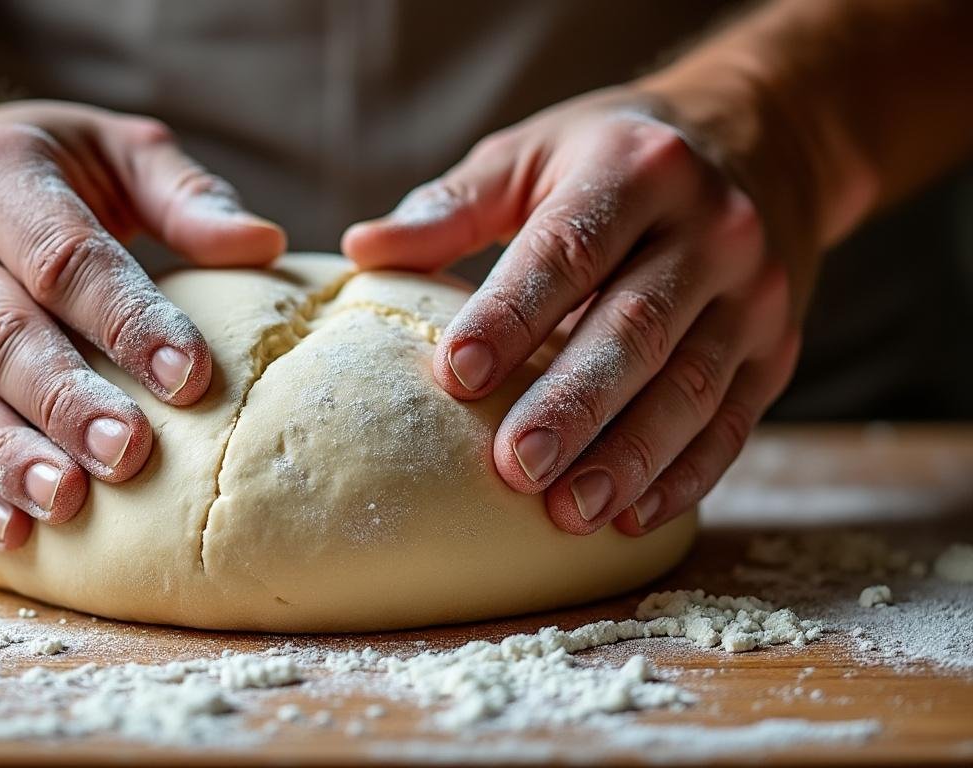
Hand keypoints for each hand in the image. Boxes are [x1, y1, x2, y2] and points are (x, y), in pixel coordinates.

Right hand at [0, 100, 284, 548]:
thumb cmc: (41, 173)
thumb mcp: (112, 152)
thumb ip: (184, 196)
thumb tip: (261, 245)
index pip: (63, 258)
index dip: (127, 320)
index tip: (190, 377)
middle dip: (67, 402)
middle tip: (129, 454)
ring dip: (10, 458)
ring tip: (69, 501)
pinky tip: (14, 532)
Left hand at [343, 88, 802, 536]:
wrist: (762, 142)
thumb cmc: (614, 157)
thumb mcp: (535, 154)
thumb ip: (454, 206)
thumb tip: (364, 249)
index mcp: (637, 170)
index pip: (569, 250)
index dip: (511, 315)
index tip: (454, 376)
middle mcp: (711, 229)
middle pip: (637, 328)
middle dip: (574, 404)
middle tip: (514, 467)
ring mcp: (754, 293)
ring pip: (692, 385)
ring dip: (630, 456)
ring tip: (568, 512)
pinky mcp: (776, 348)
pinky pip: (733, 420)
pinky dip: (685, 475)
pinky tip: (633, 516)